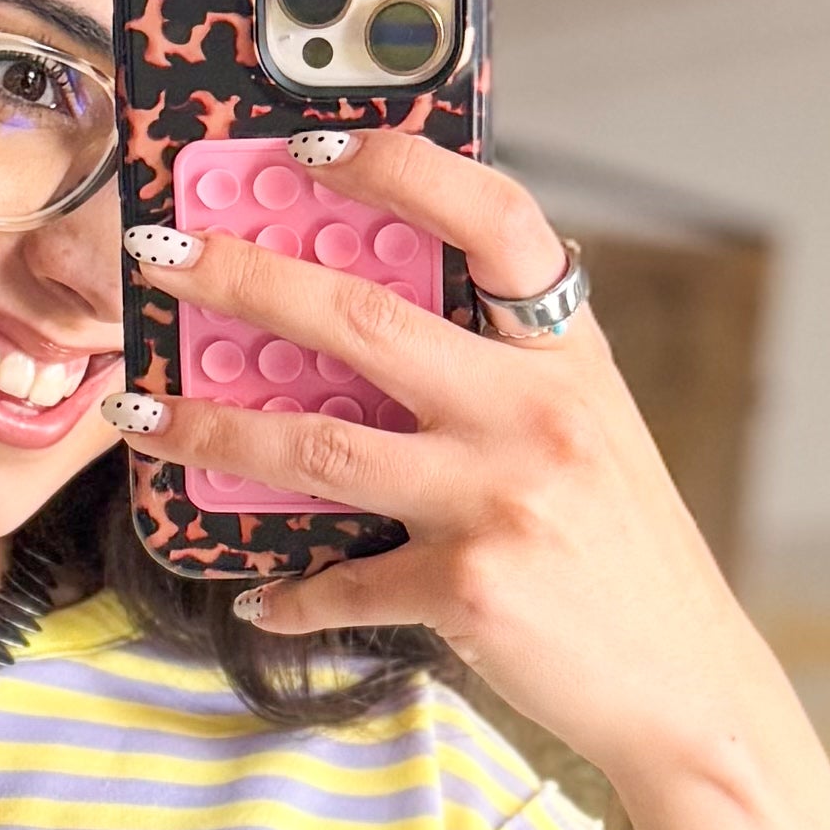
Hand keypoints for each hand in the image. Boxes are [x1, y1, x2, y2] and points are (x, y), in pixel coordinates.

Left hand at [119, 133, 785, 794]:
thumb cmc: (620, 553)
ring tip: (143, 416)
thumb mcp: (586, 432)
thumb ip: (503, 374)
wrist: (686, 685)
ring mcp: (502, 499)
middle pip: (364, 319)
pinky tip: (261, 595)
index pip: (493, 221)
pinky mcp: (471, 589)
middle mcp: (537, 413)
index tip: (308, 144)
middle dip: (243, 278)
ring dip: (213, 430)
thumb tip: (368, 325)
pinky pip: (345, 581)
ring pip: (320, 446)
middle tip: (161, 254)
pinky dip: (292, 593)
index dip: (401, 167)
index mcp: (566, 357)